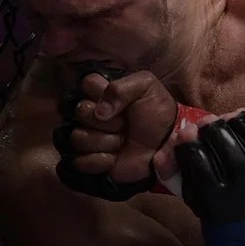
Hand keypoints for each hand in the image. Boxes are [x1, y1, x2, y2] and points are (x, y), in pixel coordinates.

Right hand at [55, 67, 178, 199]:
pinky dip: (99, 161)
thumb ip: (121, 88)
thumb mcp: (146, 87)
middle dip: (107, 122)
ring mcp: (88, 138)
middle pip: (79, 113)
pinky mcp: (88, 161)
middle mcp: (90, 115)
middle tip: (124, 125)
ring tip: (123, 141)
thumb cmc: (157, 113)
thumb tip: (100, 111)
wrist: (166, 144)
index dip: (102, 94)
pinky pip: (77, 162)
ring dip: (106, 142)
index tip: (120, 104)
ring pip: (77, 138)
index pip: (86, 84)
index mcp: (101, 94)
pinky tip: (114, 158)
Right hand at [173, 105, 244, 223]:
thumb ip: (173, 169)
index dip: (187, 140)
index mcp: (221, 199)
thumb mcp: (193, 191)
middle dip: (209, 126)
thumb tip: (162, 150)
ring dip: (232, 119)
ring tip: (229, 126)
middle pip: (220, 135)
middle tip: (209, 126)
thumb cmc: (221, 194)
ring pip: (244, 123)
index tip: (187, 134)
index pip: (196, 155)